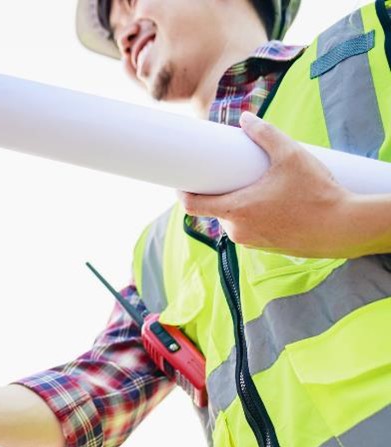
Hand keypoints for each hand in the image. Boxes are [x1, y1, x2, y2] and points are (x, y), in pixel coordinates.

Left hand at [179, 112, 358, 257]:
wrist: (344, 227)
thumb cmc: (317, 193)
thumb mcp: (291, 155)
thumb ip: (265, 134)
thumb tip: (245, 117)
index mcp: (236, 210)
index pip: (192, 206)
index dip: (183, 192)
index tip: (183, 179)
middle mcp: (238, 231)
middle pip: (217, 209)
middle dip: (222, 192)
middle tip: (234, 174)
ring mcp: (251, 242)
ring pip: (235, 220)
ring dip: (241, 204)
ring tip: (260, 187)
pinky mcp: (266, 247)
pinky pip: (252, 229)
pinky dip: (256, 217)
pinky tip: (273, 205)